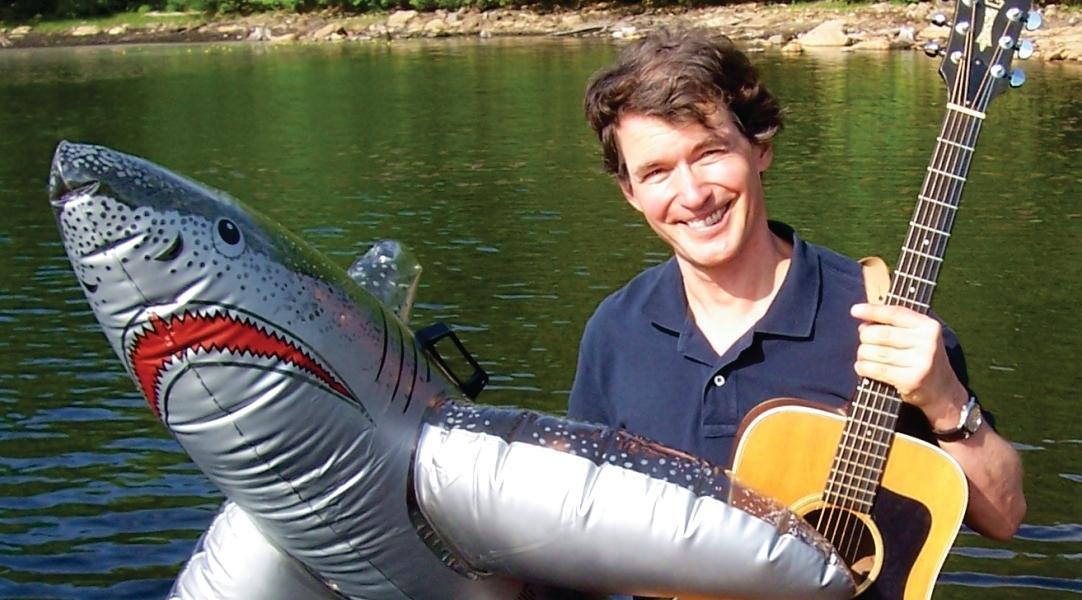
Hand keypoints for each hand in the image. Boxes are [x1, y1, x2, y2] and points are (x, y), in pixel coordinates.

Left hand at [850, 303, 966, 426]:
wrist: (942, 390)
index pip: (895, 313)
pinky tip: (862, 367)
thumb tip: (864, 324)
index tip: (855, 310)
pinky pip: (877, 369)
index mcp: (929, 326)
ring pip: (876, 352)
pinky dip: (864, 367)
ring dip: (863, 354)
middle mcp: (928, 342)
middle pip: (882, 333)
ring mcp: (921, 362)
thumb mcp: (917, 337)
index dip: (873, 311)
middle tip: (864, 342)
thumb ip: (895, 326)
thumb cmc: (921, 358)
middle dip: (865, 336)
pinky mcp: (912, 380)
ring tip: (863, 356)